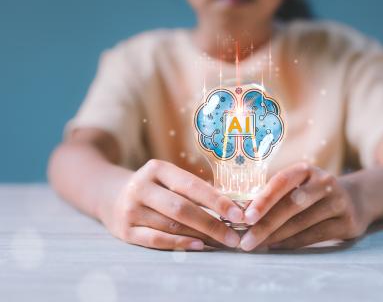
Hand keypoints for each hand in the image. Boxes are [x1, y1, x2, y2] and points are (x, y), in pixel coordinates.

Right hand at [99, 159, 243, 249]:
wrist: (110, 195)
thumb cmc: (153, 187)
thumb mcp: (168, 178)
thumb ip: (194, 189)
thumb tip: (231, 207)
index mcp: (157, 169)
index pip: (192, 186)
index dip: (217, 201)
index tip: (239, 214)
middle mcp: (141, 187)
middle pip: (182, 208)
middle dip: (212, 224)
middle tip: (234, 237)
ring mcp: (131, 209)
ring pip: (172, 225)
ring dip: (200, 235)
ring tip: (222, 242)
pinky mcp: (125, 230)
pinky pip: (156, 239)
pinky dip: (179, 243)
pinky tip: (199, 245)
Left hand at [239, 162, 371, 250]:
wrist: (355, 200)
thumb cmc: (312, 194)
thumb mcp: (298, 185)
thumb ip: (275, 196)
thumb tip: (241, 214)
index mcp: (306, 170)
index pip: (281, 182)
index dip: (263, 200)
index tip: (245, 217)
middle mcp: (324, 183)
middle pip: (291, 205)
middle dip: (265, 225)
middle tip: (245, 240)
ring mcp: (338, 202)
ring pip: (301, 223)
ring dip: (275, 237)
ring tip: (256, 245)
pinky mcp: (347, 223)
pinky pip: (314, 236)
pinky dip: (292, 243)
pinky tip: (275, 247)